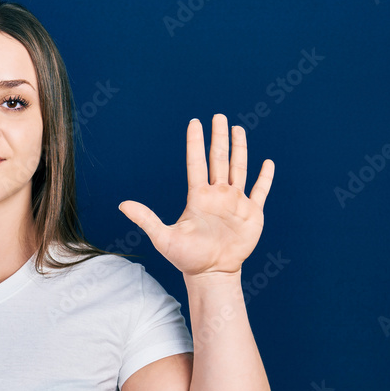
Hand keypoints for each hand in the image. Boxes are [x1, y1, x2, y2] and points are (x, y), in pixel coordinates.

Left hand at [118, 114, 273, 277]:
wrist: (212, 274)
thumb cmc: (187, 258)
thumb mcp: (163, 237)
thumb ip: (146, 218)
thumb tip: (122, 204)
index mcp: (198, 197)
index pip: (196, 163)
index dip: (196, 143)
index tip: (195, 122)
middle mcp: (217, 195)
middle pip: (219, 159)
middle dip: (219, 137)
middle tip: (218, 116)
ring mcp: (235, 202)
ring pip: (239, 168)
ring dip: (240, 149)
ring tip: (238, 129)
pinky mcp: (252, 213)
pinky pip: (260, 191)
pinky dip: (265, 177)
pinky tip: (267, 162)